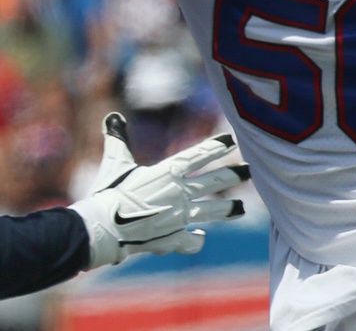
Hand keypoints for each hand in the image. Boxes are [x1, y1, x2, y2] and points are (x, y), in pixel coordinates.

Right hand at [69, 112, 248, 268]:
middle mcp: (179, 193)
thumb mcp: (115, 162)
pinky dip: (195, 238)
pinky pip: (191, 239)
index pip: (197, 155)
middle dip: (233, 175)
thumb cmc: (110, 192)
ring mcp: (180, 217)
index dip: (215, 147)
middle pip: (214, 182)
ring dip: (226, 209)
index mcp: (167, 172)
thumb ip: (117, 139)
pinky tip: (199, 236)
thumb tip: (113, 117)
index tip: (231, 140)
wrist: (106, 228)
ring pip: (211, 211)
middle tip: (249, 171)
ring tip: (240, 208)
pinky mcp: (174, 238)